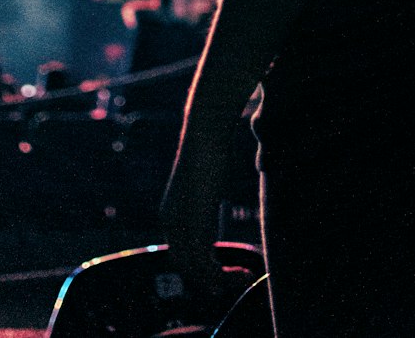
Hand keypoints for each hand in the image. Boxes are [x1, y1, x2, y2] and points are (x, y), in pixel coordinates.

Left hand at [160, 135, 231, 305]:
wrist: (206, 133)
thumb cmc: (211, 149)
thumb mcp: (206, 183)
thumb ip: (206, 201)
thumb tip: (217, 199)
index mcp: (170, 214)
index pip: (180, 253)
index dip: (200, 266)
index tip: (223, 270)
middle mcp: (170, 222)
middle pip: (184, 265)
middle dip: (208, 278)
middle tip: (234, 280)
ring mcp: (181, 224)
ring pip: (195, 269)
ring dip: (220, 280)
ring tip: (243, 278)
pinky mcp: (196, 223)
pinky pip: (205, 263)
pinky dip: (224, 275)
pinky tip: (244, 272)